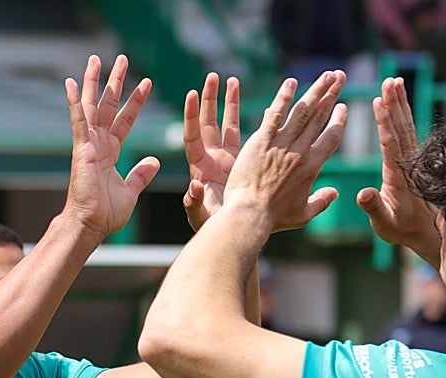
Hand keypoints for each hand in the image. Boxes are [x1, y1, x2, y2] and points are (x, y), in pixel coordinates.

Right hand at [63, 55, 160, 237]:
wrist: (90, 226)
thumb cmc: (106, 214)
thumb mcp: (131, 191)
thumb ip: (141, 174)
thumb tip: (154, 161)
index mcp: (110, 153)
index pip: (125, 120)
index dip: (135, 102)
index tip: (146, 83)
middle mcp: (98, 144)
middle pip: (107, 106)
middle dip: (115, 82)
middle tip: (121, 59)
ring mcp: (88, 145)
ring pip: (92, 106)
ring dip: (95, 82)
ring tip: (97, 59)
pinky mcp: (81, 150)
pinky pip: (78, 121)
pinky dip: (75, 102)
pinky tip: (71, 82)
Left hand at [183, 73, 240, 230]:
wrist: (231, 232)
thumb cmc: (212, 228)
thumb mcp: (199, 217)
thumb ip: (194, 203)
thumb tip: (194, 188)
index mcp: (199, 169)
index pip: (192, 136)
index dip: (191, 116)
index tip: (191, 94)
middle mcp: (211, 159)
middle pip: (208, 124)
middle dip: (209, 100)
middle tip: (211, 77)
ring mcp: (225, 159)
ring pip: (226, 126)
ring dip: (228, 103)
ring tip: (231, 80)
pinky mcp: (240, 163)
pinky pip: (242, 136)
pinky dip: (247, 122)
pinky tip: (254, 104)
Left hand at [221, 69, 347, 232]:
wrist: (250, 214)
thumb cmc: (274, 218)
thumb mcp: (303, 214)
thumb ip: (321, 202)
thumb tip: (335, 193)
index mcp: (312, 167)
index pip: (331, 138)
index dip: (338, 121)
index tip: (342, 107)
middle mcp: (301, 152)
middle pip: (320, 117)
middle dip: (332, 94)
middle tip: (340, 76)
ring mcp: (282, 144)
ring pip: (303, 111)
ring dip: (316, 90)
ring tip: (326, 74)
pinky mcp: (262, 141)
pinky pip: (275, 114)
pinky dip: (284, 97)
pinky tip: (292, 82)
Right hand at [356, 77, 439, 264]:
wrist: (423, 231)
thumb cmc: (400, 228)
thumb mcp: (383, 222)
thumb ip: (373, 207)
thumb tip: (363, 193)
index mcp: (398, 175)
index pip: (390, 144)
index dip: (385, 123)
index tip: (379, 102)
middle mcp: (406, 163)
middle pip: (400, 128)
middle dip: (394, 103)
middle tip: (389, 80)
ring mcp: (411, 160)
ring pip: (406, 125)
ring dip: (400, 103)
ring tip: (395, 81)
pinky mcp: (411, 159)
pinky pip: (407, 131)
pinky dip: (403, 113)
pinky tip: (399, 101)